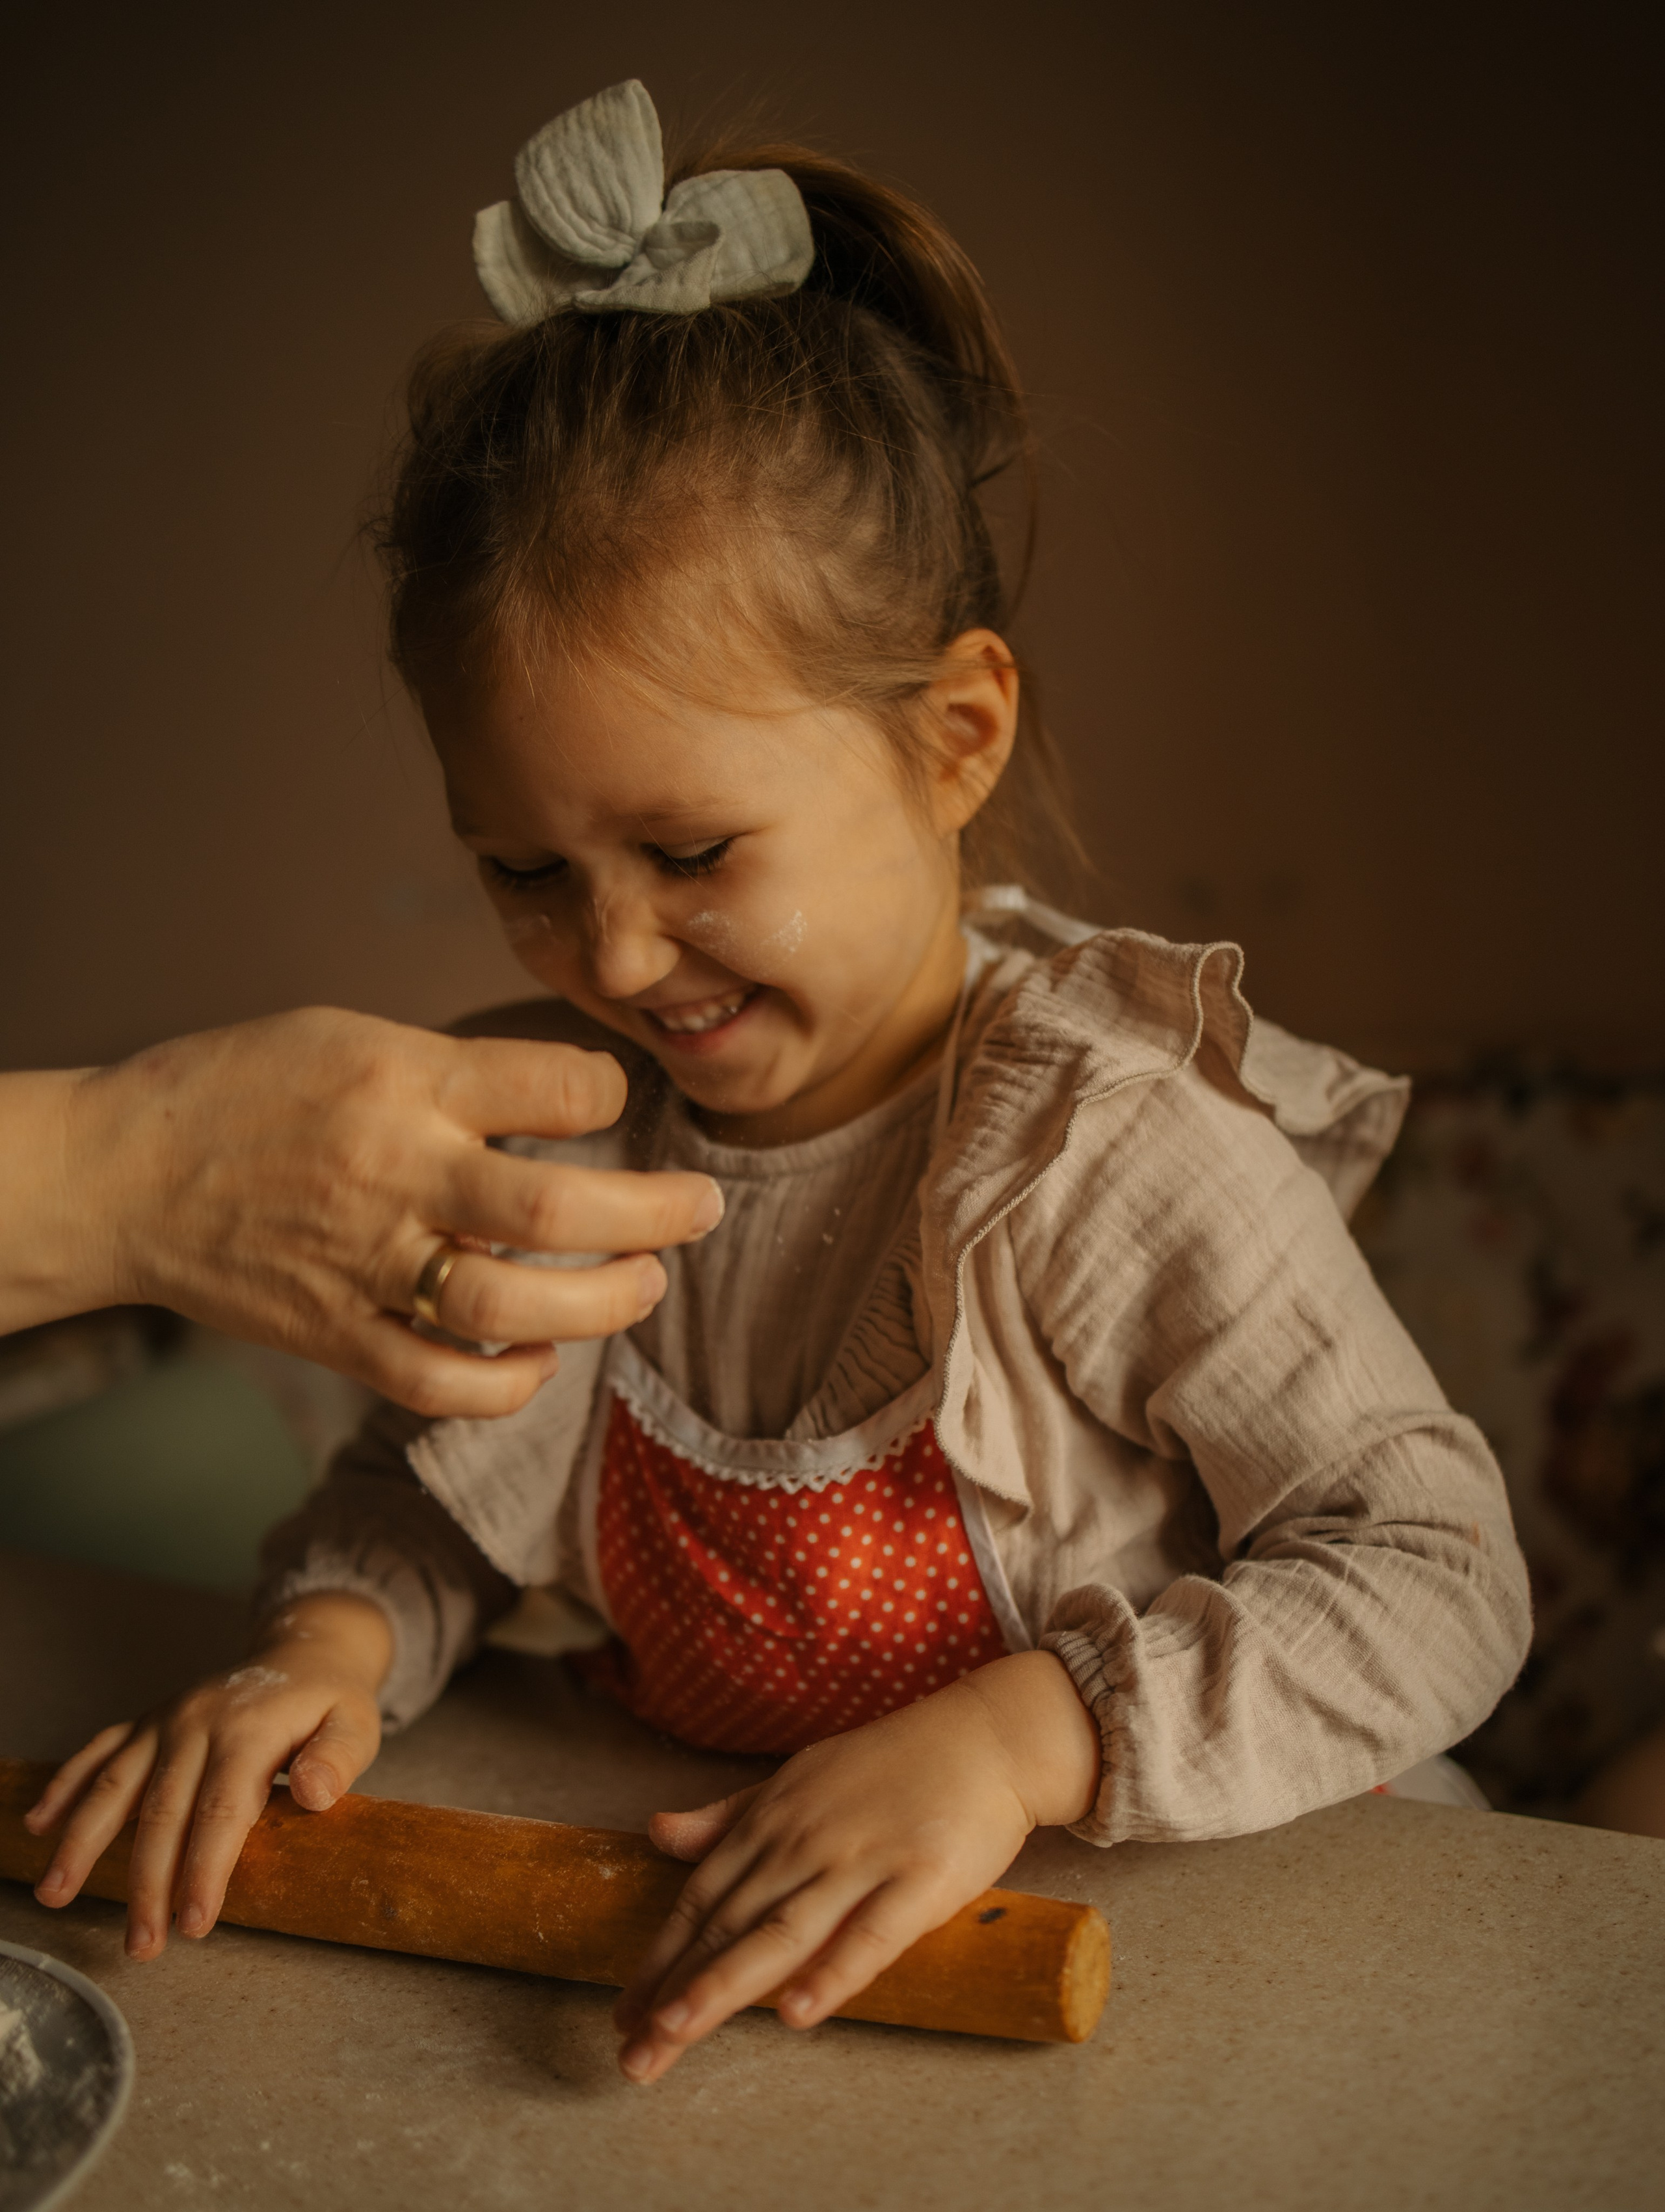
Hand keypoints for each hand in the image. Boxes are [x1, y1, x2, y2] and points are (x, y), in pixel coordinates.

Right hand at [0, 1008, 723, 1416]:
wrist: (124, 1175)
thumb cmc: (244, 1091)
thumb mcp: (354, 1037)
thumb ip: (459, 1072)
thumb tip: (569, 1102)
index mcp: (404, 1083)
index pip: (556, 1089)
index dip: (613, 1093)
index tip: (619, 1101)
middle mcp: (395, 1174)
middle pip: (557, 1206)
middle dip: (656, 1212)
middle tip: (702, 1208)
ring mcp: (367, 1265)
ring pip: (514, 1305)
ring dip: (603, 1301)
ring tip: (644, 1282)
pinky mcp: (340, 1336)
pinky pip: (445, 1382)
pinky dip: (511, 1380)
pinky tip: (543, 1354)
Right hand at [23, 1594, 390, 1958]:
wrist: (303, 1651)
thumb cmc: (330, 1702)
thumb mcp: (356, 1724)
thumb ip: (339, 1759)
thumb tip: (317, 1795)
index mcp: (249, 1730)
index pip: (221, 1811)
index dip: (205, 1870)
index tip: (194, 1923)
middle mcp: (196, 1722)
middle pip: (162, 1812)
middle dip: (148, 1884)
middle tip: (141, 1946)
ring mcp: (165, 1720)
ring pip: (115, 1784)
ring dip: (82, 1841)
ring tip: (55, 1894)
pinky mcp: (147, 1721)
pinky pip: (99, 1749)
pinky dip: (66, 1784)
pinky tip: (40, 1823)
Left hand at [613, 1650, 1100, 2081]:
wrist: (984, 1739)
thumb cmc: (888, 1765)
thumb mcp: (797, 1780)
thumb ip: (729, 1816)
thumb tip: (658, 1833)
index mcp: (773, 1820)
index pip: (701, 1900)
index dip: (659, 1959)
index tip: (624, 2014)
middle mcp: (805, 1841)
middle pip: (729, 1924)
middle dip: (675, 1992)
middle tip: (632, 2054)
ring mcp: (862, 1860)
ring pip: (783, 1932)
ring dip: (725, 1986)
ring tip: (677, 2035)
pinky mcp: (920, 1879)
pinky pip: (871, 1934)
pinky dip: (833, 1973)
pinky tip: (797, 2013)